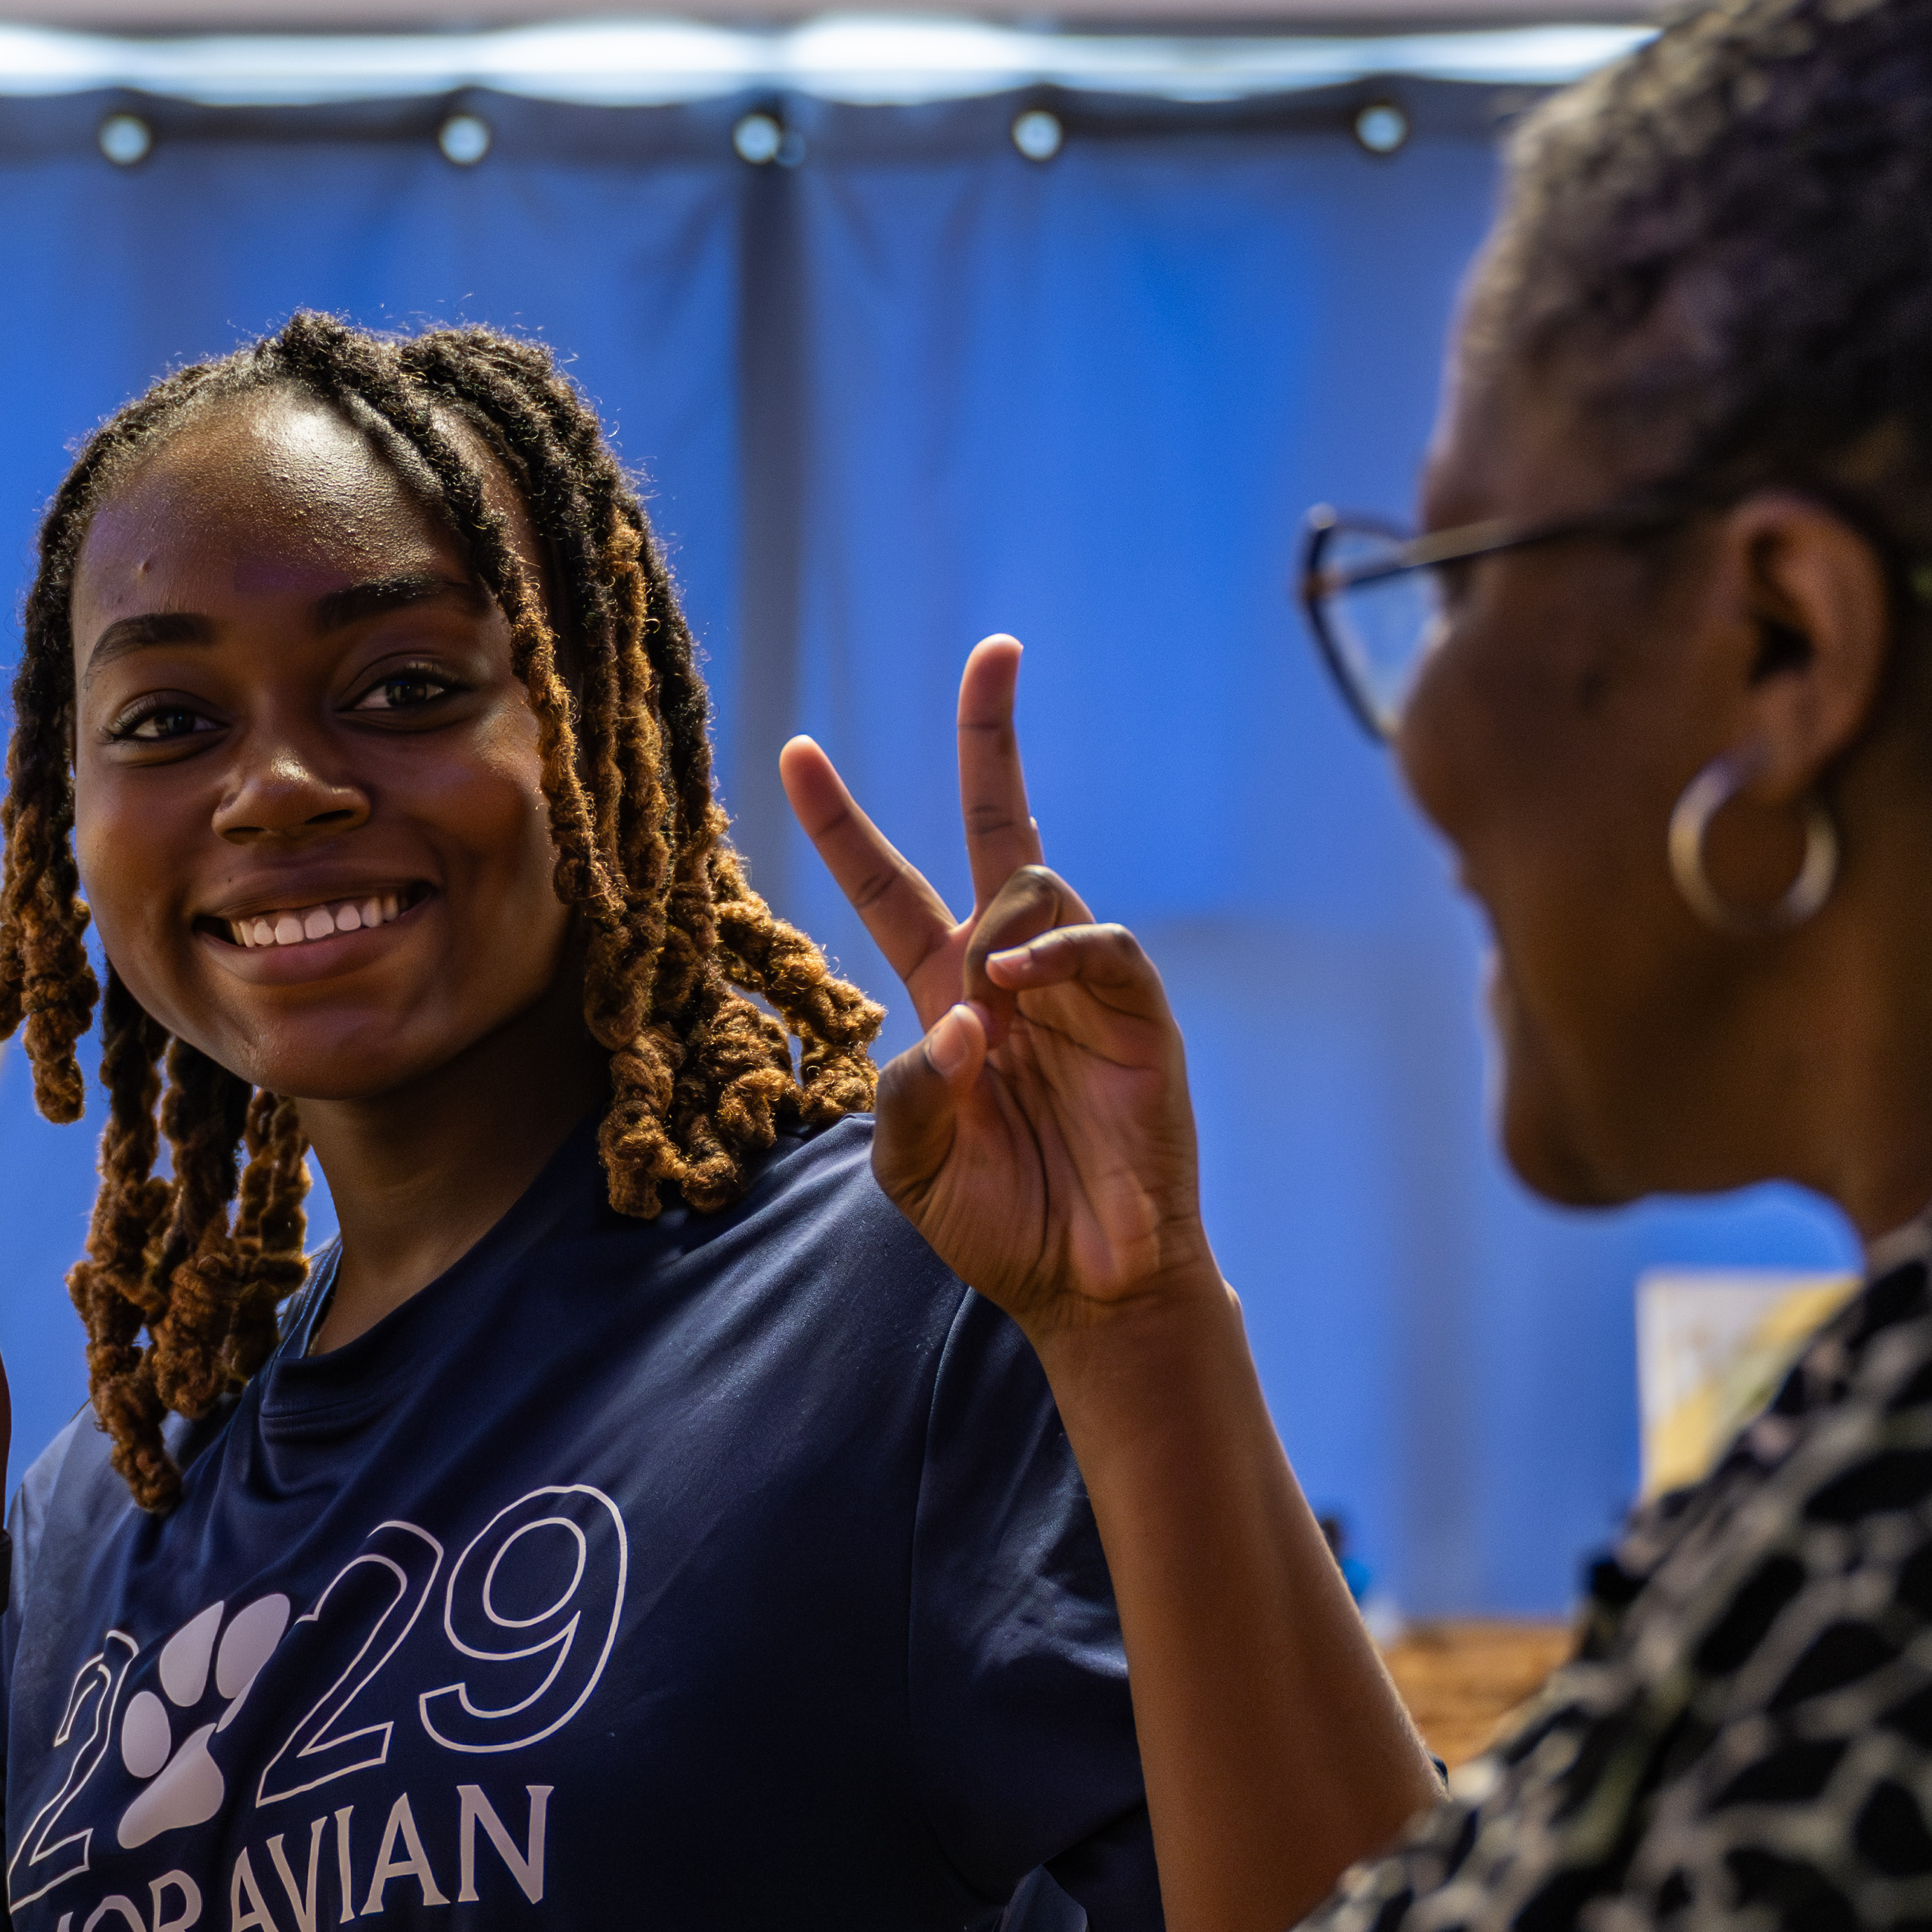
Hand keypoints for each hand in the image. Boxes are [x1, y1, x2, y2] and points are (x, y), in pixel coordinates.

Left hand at [778, 637, 1215, 1347]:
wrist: (1091, 1282)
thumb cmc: (1000, 1224)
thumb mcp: (913, 1168)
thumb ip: (905, 1096)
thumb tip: (954, 1019)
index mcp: (944, 995)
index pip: (886, 885)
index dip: (843, 820)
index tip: (795, 750)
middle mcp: (1009, 970)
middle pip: (997, 824)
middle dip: (992, 736)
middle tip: (996, 650)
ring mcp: (1077, 984)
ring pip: (1032, 885)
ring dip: (996, 931)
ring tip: (991, 1017)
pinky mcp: (1136, 1009)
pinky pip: (1095, 941)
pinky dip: (1054, 953)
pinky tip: (1016, 990)